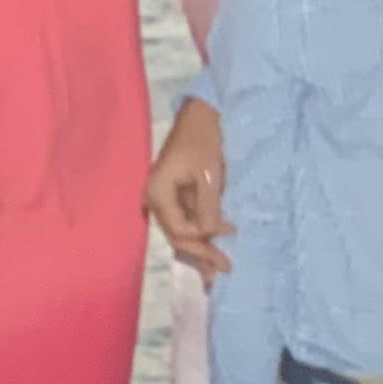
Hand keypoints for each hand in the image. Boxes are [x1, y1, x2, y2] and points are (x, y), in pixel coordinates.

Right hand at [149, 98, 229, 278]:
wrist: (200, 114)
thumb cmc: (203, 140)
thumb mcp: (209, 174)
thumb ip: (208, 207)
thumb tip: (210, 234)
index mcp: (158, 194)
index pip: (179, 230)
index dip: (202, 239)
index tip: (228, 235)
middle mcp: (155, 200)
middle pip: (177, 236)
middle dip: (201, 253)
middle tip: (225, 269)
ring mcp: (163, 198)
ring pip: (181, 231)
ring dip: (201, 247)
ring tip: (219, 266)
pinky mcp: (174, 195)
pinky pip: (186, 219)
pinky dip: (201, 231)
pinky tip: (215, 241)